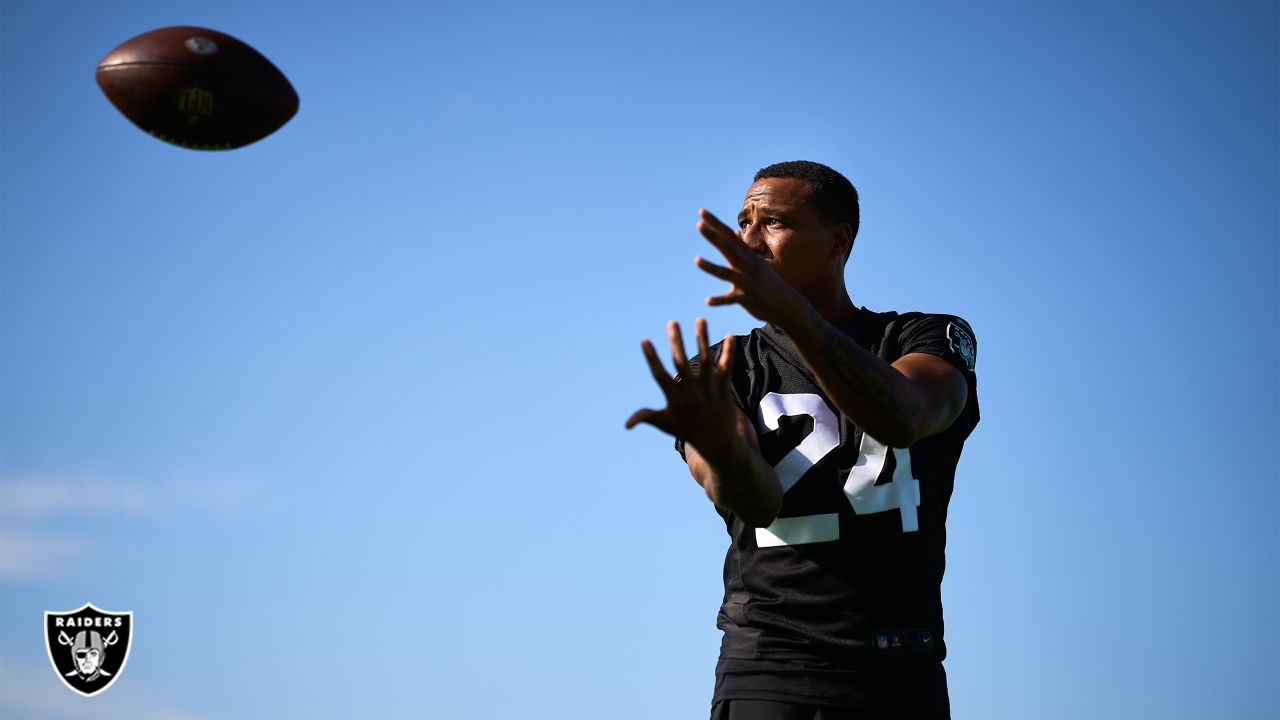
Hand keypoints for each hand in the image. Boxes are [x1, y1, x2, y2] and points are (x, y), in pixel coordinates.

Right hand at [625, 318, 738, 455]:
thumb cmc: (688, 431)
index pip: (660, 374)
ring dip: (703, 338)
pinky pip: (726, 367)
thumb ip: (646, 417)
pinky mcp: (724, 389)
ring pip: (706, 359)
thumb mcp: (665, 425)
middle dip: (677, 341)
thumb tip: (626, 424)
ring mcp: (708, 389)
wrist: (717, 443)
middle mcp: (691, 392)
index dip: (652, 357)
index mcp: (674, 398)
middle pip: (682, 362)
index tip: (645, 340)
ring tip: (700, 319)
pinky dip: (729, 352)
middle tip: (672, 322)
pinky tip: (730, 335)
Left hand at [694, 208, 809, 326]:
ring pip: (727, 273)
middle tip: (699, 225)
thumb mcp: (757, 262)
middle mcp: (748, 266)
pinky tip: (707, 301)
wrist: (788, 304)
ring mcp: (749, 282)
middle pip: (729, 249)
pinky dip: (720, 300)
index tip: (701, 211)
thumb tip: (734, 232)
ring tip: (696, 260)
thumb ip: (743, 248)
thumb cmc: (769, 282)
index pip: (729, 235)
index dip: (716, 224)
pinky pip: (732, 299)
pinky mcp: (749, 299)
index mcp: (747, 256)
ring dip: (711, 267)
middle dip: (714, 237)